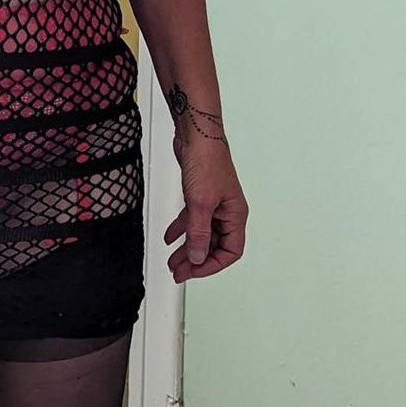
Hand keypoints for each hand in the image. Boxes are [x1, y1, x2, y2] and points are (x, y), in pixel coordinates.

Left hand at [164, 132, 247, 282]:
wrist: (196, 134)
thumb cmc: (207, 160)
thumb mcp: (200, 203)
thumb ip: (198, 233)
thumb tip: (197, 257)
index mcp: (235, 214)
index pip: (230, 252)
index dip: (212, 265)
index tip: (192, 271)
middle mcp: (227, 210)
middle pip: (214, 245)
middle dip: (196, 260)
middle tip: (179, 272)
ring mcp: (213, 202)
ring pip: (202, 233)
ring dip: (187, 248)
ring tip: (172, 260)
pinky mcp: (200, 194)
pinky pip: (192, 219)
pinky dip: (181, 229)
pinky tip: (170, 237)